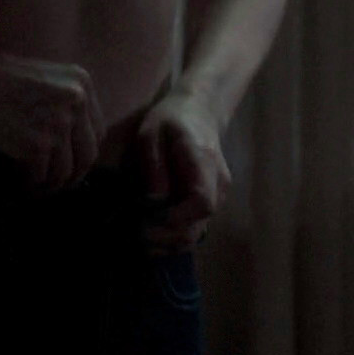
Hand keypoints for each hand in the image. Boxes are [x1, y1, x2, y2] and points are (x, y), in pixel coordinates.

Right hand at [0, 42, 104, 192]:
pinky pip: (41, 177)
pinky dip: (30, 184)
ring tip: (34, 186)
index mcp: (80, 82)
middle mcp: (76, 101)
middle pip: (88, 155)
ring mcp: (57, 123)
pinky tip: (19, 182)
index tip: (68, 165)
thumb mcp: (42, 79)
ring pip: (65, 172)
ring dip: (49, 184)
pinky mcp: (36, 144)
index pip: (97, 131)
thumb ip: (63, 104)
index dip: (82, 153)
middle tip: (54, 184)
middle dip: (71, 175)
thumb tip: (72, 145)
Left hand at [132, 90, 230, 252]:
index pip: (203, 202)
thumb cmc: (171, 119)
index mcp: (205, 164)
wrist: (198, 111)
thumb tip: (153, 200)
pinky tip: (151, 236)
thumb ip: (153, 166)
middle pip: (199, 225)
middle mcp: (218, 184)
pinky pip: (194, 228)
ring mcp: (218, 196)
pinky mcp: (210, 203)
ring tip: (139, 240)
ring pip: (197, 233)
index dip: (176, 218)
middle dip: (166, 237)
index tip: (148, 221)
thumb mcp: (151, 134)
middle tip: (135, 236)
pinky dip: (173, 238)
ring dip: (168, 243)